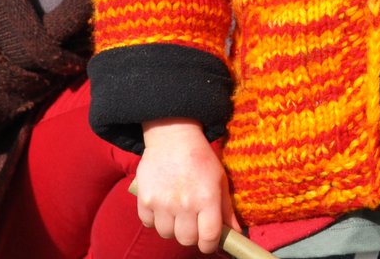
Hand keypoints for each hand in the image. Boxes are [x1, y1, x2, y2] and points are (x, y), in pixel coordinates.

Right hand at [136, 119, 237, 254]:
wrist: (172, 134)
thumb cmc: (200, 157)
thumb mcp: (220, 179)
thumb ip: (227, 209)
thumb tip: (235, 233)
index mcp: (207, 199)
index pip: (208, 238)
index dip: (209, 244)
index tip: (208, 240)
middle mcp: (184, 203)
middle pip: (186, 240)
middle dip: (191, 234)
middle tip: (191, 222)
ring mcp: (162, 202)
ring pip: (166, 233)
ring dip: (171, 227)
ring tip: (175, 211)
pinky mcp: (144, 198)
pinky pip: (148, 223)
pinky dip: (154, 218)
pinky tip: (161, 205)